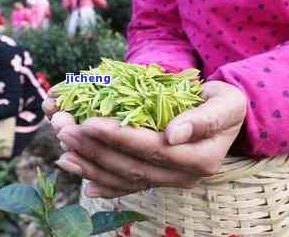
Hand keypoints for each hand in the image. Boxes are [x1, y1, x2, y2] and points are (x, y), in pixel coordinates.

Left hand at [43, 81, 246, 197]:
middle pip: (132, 165)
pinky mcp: (158, 179)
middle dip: (95, 149)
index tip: (90, 122)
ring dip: (91, 166)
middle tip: (65, 130)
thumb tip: (173, 135)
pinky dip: (102, 183)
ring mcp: (169, 180)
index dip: (119, 136)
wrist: (226, 118)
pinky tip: (81, 178)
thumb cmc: (225, 104)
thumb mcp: (226, 103)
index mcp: (200, 157)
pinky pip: (127, 186)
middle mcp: (183, 175)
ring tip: (63, 150)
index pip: (152, 148)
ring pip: (124, 178)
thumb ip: (203, 119)